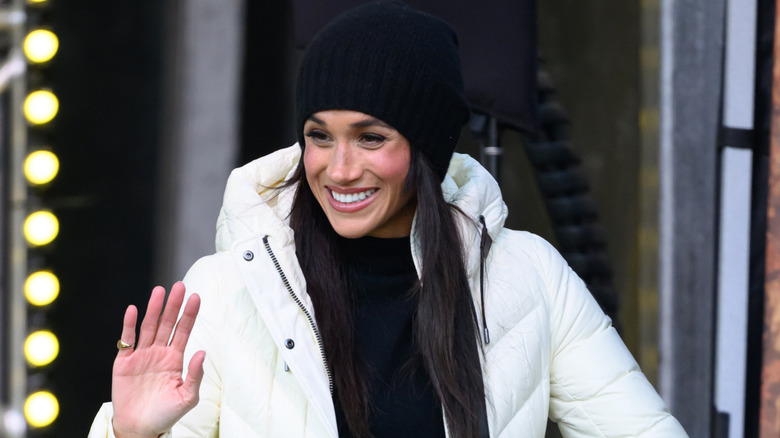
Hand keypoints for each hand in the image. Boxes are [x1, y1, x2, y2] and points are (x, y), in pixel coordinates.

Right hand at [111, 282, 204, 437]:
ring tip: (160, 291)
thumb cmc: (165, 415)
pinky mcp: (124, 362)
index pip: (183, 331)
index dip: (189, 314)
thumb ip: (195, 375)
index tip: (196, 297)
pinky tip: (133, 309)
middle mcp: (159, 353)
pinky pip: (127, 340)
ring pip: (148, 327)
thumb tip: (202, 352)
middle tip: (180, 286)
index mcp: (175, 359)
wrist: (140, 429)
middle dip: (173, 305)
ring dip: (154, 309)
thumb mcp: (187, 397)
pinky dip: (129, 325)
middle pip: (167, 323)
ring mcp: (141, 356)